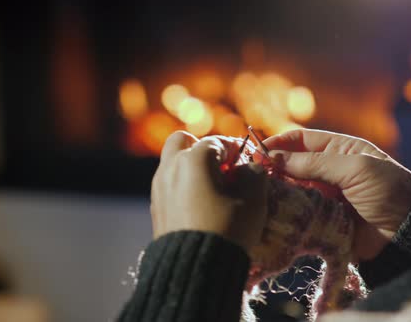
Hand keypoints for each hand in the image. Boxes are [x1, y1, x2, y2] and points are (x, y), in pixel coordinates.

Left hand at [151, 131, 267, 251]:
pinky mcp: (156, 207)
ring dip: (192, 168)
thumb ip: (255, 174)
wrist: (194, 268)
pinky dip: (183, 187)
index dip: (236, 150)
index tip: (248, 164)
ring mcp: (159, 188)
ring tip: (214, 191)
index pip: (218, 142)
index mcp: (194, 159)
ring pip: (173, 163)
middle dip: (203, 150)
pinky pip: (169, 186)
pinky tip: (201, 207)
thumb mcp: (253, 200)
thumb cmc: (227, 229)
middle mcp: (171, 167)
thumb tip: (250, 168)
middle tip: (222, 169)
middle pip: (183, 142)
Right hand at [264, 129, 410, 260]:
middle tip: (254, 174)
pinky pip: (299, 212)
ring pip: (292, 189)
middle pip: (292, 165)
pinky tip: (273, 210)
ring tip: (260, 192)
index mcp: (339, 150)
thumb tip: (275, 157)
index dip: (279, 142)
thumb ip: (314, 162)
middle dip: (273, 167)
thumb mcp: (355, 168)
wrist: (408, 231)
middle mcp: (329, 171)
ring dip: (277, 190)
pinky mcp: (323, 219)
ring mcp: (325, 196)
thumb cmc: (388, 190)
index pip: (302, 140)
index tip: (258, 150)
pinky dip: (286, 210)